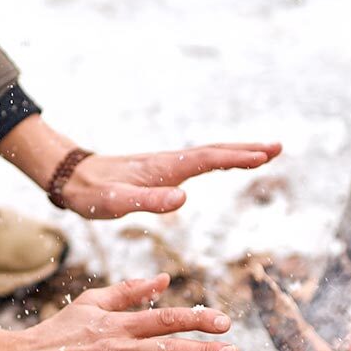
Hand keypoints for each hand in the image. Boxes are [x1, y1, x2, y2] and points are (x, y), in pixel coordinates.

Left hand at [58, 143, 281, 218]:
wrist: (72, 178)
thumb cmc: (92, 194)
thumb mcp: (117, 203)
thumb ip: (148, 202)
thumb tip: (183, 200)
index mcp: (163, 170)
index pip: (207, 160)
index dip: (236, 157)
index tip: (264, 155)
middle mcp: (168, 163)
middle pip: (214, 152)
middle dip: (246, 150)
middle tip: (278, 148)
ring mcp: (166, 165)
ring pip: (208, 154)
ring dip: (236, 152)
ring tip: (264, 152)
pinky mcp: (161, 172)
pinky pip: (198, 162)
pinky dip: (218, 158)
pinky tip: (224, 162)